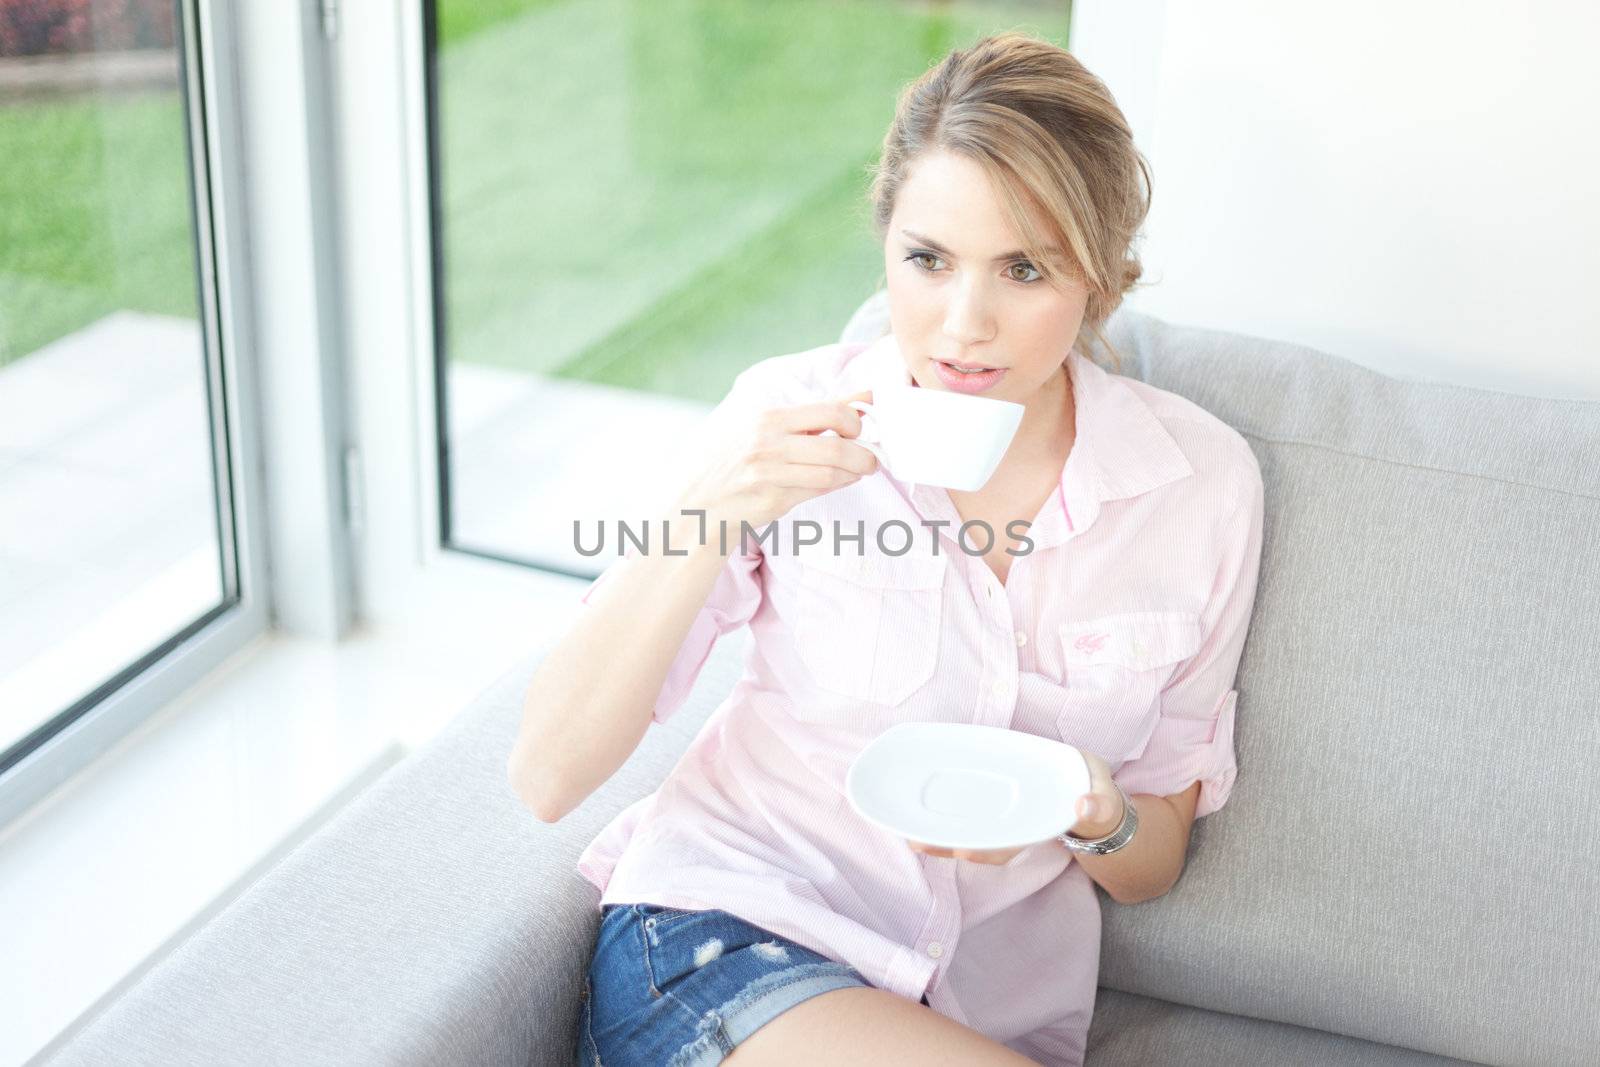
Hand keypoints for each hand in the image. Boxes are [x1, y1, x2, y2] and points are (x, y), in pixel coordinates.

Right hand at [673, 389, 879, 536]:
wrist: (694, 502)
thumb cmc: (729, 458)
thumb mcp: (756, 425)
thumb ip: (806, 414)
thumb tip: (861, 397)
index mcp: (766, 417)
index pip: (830, 410)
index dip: (857, 419)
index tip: (863, 426)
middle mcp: (768, 444)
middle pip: (838, 446)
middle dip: (864, 453)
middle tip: (872, 458)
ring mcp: (770, 474)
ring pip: (832, 473)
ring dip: (854, 473)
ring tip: (860, 470)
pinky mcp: (773, 501)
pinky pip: (817, 491)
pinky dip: (835, 486)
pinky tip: (838, 481)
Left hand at [905, 749, 1124, 862]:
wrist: (1095, 795)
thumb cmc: (1097, 798)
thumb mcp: (1104, 801)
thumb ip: (1099, 806)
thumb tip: (1084, 805)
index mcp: (1041, 827)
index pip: (1009, 842)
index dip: (985, 848)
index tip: (961, 852)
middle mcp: (1019, 827)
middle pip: (981, 841)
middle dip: (950, 844)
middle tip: (916, 842)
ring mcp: (1008, 818)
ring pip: (972, 830)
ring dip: (942, 833)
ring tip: (908, 832)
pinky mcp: (1000, 804)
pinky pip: (972, 811)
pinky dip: (949, 813)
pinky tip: (923, 808)